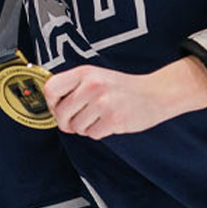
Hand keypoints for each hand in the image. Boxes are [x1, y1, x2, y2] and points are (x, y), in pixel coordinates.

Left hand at [43, 56, 206, 139]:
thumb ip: (73, 87)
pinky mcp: (113, 119)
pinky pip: (92, 134)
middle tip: (77, 120)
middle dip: (66, 122)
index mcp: (84, 73)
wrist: (156, 93)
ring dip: (84, 128)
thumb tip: (51, 107)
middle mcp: (92, 85)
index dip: (51, 103)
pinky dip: (97, 133)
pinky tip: (107, 123)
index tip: (58, 108)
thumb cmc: (121, 88)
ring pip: (76, 127)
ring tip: (98, 118)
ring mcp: (103, 102)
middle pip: (60, 113)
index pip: (50, 89)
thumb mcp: (95, 77)